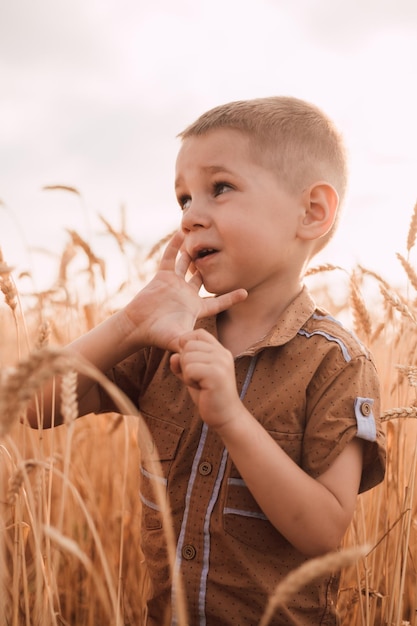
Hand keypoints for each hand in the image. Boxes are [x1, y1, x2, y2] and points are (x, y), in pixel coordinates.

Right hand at [120, 231, 246, 352]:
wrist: (137, 326)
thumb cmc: (158, 335)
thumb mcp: (180, 339)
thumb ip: (194, 342)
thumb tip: (209, 350)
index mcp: (195, 309)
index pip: (217, 303)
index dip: (231, 298)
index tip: (246, 292)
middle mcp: (186, 295)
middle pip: (203, 279)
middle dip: (212, 269)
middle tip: (225, 255)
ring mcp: (174, 284)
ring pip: (187, 265)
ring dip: (194, 254)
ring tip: (203, 239)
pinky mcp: (162, 276)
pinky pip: (170, 257)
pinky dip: (175, 245)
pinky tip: (181, 233)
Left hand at [170, 329, 242, 428]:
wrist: (225, 416)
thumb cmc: (208, 395)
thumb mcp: (192, 375)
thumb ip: (182, 363)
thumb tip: (173, 356)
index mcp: (220, 350)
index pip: (197, 333)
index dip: (186, 345)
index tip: (190, 364)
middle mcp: (222, 353)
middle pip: (188, 345)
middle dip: (185, 363)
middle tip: (197, 378)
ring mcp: (221, 362)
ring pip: (186, 357)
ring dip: (187, 373)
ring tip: (200, 384)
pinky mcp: (216, 374)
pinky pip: (189, 369)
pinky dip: (189, 380)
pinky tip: (201, 388)